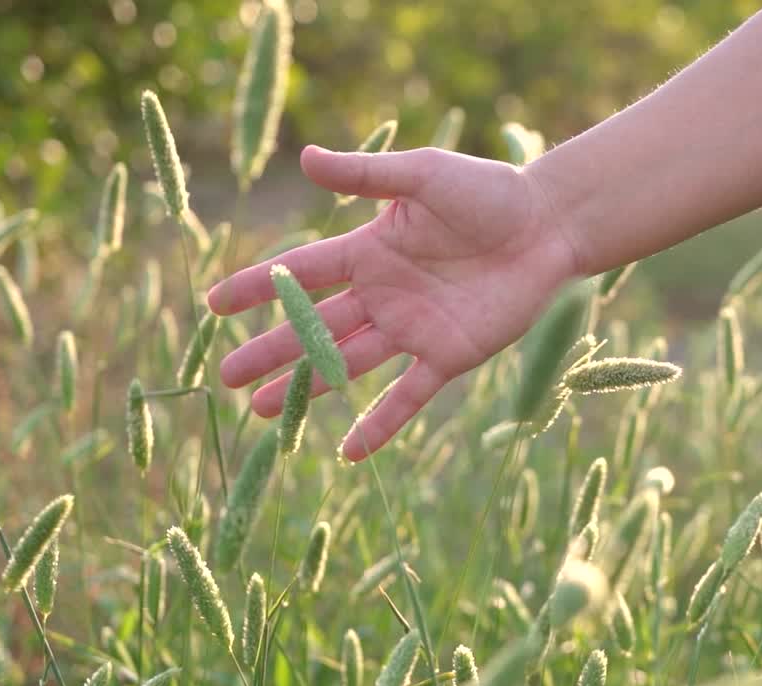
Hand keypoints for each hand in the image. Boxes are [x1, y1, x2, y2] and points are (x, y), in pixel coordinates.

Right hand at [207, 145, 579, 460]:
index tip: (212, 304)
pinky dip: (380, 424)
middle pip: (313, 327)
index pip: (300, 272)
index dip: (257, 286)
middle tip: (225, 376)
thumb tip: (304, 157)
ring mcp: (413, 327)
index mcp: (370, 249)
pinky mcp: (448, 355)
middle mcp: (383, 293)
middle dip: (269, 350)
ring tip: (262, 412)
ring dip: (306, 387)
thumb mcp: (422, 175)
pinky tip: (349, 453)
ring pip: (347, 363)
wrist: (549, 226)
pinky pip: (408, 396)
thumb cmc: (489, 192)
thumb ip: (365, 176)